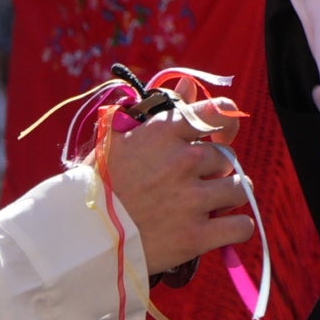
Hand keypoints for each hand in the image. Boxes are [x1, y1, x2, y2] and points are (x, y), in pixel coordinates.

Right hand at [95, 101, 255, 273]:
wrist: (78, 236)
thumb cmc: (99, 184)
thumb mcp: (120, 139)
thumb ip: (161, 110)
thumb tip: (187, 82)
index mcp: (165, 133)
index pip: (220, 113)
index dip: (227, 125)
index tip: (221, 137)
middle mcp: (183, 162)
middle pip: (229, 159)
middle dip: (215, 171)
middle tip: (190, 185)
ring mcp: (191, 200)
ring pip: (241, 190)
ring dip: (227, 199)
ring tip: (203, 207)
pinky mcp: (195, 236)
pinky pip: (242, 226)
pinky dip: (235, 229)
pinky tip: (217, 229)